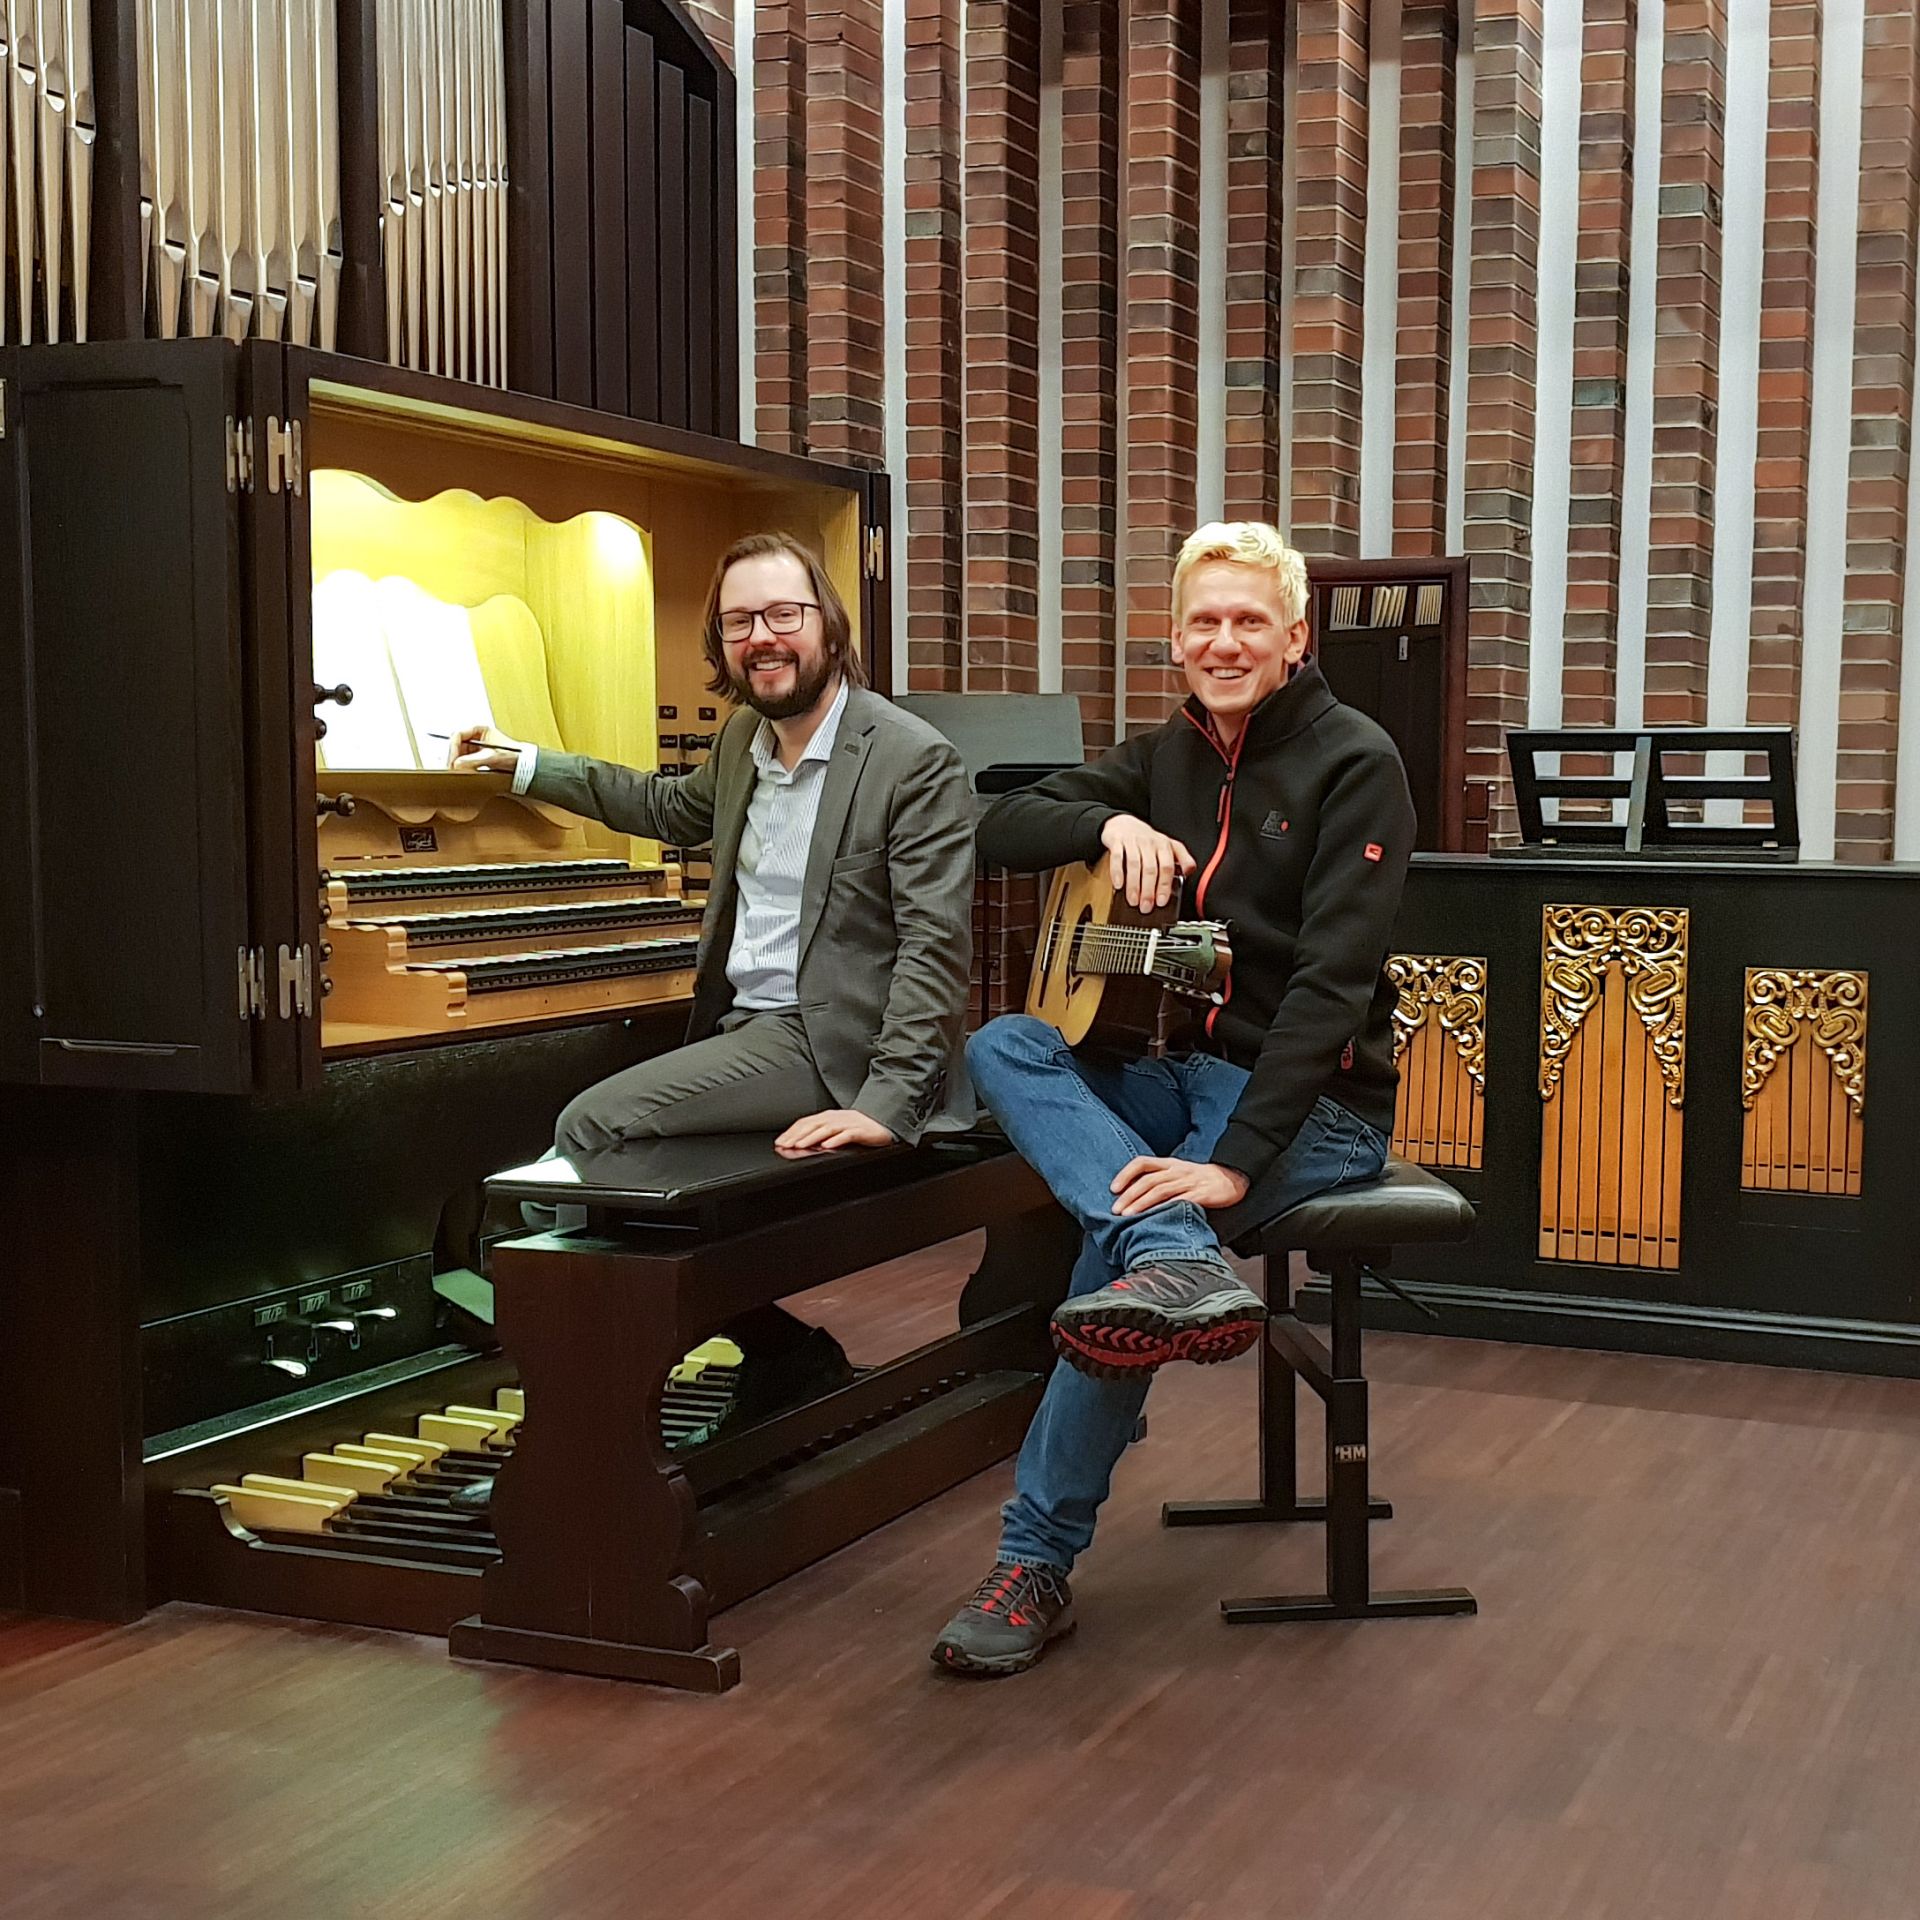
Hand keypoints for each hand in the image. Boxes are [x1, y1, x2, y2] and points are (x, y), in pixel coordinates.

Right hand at [450, 723, 524, 772]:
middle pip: (456, 745)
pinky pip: (464, 761)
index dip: (453, 748)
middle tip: (451, 768)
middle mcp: (476, 737)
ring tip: (456, 772)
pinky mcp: (477, 757)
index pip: (458, 735)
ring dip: (456, 762)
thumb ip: (474, 760)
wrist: (523, 765)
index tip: (453, 760)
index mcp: (480, 730)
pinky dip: (462, 767)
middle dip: (453, 757)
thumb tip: (457, 764)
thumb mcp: (492, 756)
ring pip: (458, 754)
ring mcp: (475, 747)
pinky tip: (462, 773)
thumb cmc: (513, 755)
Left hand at [774, 1109, 896, 1154]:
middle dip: (797, 1136)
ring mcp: (848, 1123)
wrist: (884, 1123)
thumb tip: (800, 1144)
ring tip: (800, 1146)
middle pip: (813, 1125)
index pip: (805, 1122)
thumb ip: (821, 1134)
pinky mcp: (860, 1131)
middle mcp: (836, 1118)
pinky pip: (847, 1135)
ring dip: (812, 1138)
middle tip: (785, 1146)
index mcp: (828, 1117)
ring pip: (826, 1129)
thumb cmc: (859, 1129)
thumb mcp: (837, 1129)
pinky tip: (826, 1146)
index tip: (779, 1142)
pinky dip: (836, 1140)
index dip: (791, 1132)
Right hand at [1099, 814, 1195, 910]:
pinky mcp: (1117, 841)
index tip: (1162, 901)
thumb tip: (1190, 871)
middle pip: (1151, 869)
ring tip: (1133, 901)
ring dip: (1134, 885)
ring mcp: (1133, 842)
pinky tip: (1118, 885)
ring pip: (1134, 865)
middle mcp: (1150, 843)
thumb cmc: (1147, 840)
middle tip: (1146, 907)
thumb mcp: (1168, 846)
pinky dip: (1117, 872)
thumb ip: (1182, 859)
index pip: (1167, 867)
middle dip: (1148, 890)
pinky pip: (1117, 857)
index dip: (1164, 886)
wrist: (1123, 823)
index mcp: (1164, 846)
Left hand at [1110, 1156, 1249, 1216]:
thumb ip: (1159, 1180)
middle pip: (1148, 1180)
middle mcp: (1176, 1171)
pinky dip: (1166, 1209)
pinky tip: (1155, 1218)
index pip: (1142, 1163)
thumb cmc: (1200, 1180)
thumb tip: (1133, 1196)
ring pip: (1160, 1190)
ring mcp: (1188, 1182)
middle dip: (1129, 1195)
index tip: (1113, 1188)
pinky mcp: (1200, 1195)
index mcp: (1169, 1164)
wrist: (1232, 1179)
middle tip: (1115, 1209)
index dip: (1126, 1174)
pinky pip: (1180, 1201)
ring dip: (1142, 1203)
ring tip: (1128, 1215)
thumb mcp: (1178, 1174)